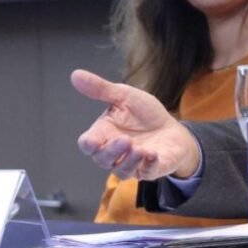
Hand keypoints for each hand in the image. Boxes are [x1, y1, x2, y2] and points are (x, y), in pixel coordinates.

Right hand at [70, 69, 200, 179]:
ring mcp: (132, 163)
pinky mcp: (151, 169)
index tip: (93, 141)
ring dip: (129, 161)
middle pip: (102, 160)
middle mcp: (115, 153)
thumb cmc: (145, 114)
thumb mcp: (125, 96)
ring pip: (122, 171)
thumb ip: (101, 90)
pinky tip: (153, 154)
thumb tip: (75, 74)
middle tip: (125, 140)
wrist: (173, 129)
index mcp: (104, 134)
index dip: (88, 144)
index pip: (88, 144)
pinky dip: (148, 165)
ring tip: (140, 149)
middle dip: (112, 152)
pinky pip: (146, 173)